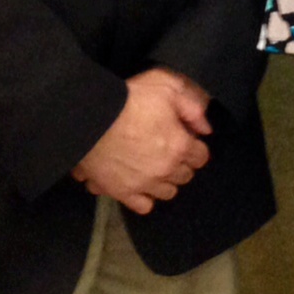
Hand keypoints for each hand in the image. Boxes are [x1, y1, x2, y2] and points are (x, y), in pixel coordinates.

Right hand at [72, 68, 212, 212]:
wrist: (88, 117)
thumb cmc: (129, 99)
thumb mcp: (167, 87)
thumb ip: (192, 107)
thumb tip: (205, 129)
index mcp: (179, 146)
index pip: (201, 157)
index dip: (195, 146)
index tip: (185, 139)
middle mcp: (164, 170)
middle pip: (185, 175)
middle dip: (182, 163)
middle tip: (170, 150)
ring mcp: (142, 184)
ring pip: (167, 192)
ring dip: (165, 181)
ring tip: (155, 167)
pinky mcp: (120, 192)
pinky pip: (142, 206)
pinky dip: (144, 197)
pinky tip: (139, 183)